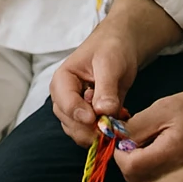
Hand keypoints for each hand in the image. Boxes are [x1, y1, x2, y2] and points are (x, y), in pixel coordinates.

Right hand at [50, 22, 139, 145]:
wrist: (120, 47)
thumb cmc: (111, 49)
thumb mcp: (110, 64)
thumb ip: (106, 88)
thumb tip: (104, 112)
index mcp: (62, 81)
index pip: (65, 104)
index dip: (80, 115)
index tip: (97, 118)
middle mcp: (64, 98)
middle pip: (70, 123)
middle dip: (91, 128)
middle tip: (113, 124)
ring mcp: (76, 109)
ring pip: (79, 132)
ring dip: (99, 133)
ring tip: (117, 120)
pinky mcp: (89, 117)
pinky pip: (92, 134)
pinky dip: (105, 134)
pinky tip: (118, 122)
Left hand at [115, 89, 182, 181]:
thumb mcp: (165, 108)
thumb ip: (137, 125)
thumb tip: (115, 135)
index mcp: (169, 156)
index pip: (127, 167)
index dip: (117, 149)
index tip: (122, 131)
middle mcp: (173, 174)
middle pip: (133, 175)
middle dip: (125, 154)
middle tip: (133, 131)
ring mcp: (179, 178)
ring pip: (144, 176)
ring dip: (137, 157)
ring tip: (148, 135)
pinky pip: (157, 175)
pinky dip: (151, 161)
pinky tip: (158, 142)